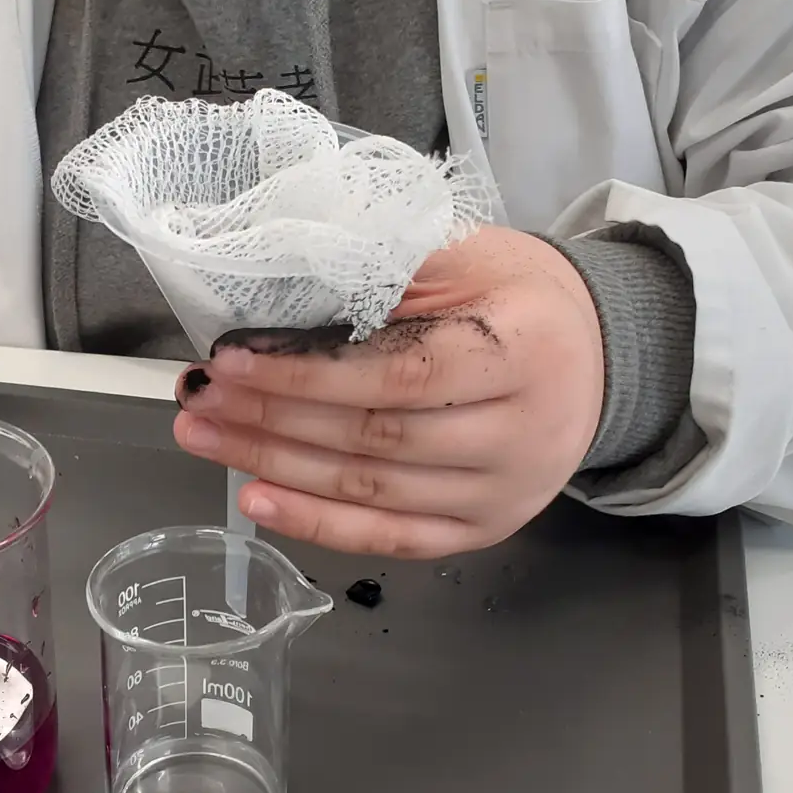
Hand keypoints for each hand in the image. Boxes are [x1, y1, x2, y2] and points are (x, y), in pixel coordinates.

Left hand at [172, 226, 604, 558]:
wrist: (593, 355)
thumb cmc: (518, 298)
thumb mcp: (467, 255)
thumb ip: (387, 271)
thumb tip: (280, 287)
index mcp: (525, 350)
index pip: (399, 374)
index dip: (307, 376)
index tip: (232, 361)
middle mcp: (523, 433)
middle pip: (376, 439)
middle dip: (272, 420)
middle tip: (199, 399)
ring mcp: (505, 493)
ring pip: (372, 491)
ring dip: (275, 466)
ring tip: (205, 437)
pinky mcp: (482, 530)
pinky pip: (389, 538)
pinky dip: (316, 523)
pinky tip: (256, 500)